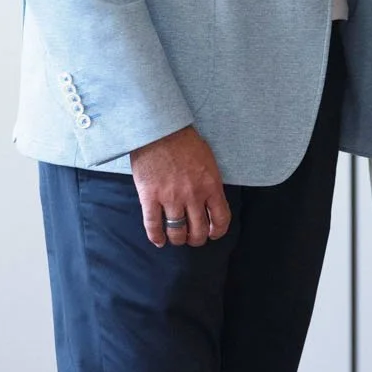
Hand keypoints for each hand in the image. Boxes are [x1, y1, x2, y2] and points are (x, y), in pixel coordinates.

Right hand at [129, 125, 229, 248]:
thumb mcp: (208, 162)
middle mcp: (193, 195)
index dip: (218, 231)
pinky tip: (159, 241)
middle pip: (199, 230)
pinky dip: (156, 237)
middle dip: (197, 239)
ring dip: (178, 239)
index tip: (213, 234)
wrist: (160, 130)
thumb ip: (210, 183)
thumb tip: (210, 200)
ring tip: (177, 239)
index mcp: (211, 185)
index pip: (221, 218)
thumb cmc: (185, 142)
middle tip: (193, 238)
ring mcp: (171, 198)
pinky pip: (153, 225)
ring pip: (177, 231)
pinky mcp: (150, 197)